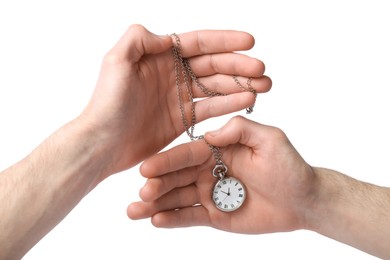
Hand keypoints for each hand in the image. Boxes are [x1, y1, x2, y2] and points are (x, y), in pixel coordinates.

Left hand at [78, 25, 271, 180]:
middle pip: (212, 64)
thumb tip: (169, 37)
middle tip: (262, 71)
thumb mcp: (117, 61)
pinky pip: (210, 108)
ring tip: (263, 87)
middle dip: (239, 66)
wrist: (103, 143)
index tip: (250, 42)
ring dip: (240, 85)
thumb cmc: (107, 104)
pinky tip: (247, 101)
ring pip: (216, 86)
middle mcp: (172, 73)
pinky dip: (229, 104)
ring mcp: (178, 96)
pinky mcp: (182, 118)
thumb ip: (141, 38)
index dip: (225, 41)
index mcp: (159, 56)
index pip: (198, 43)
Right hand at [128, 116, 314, 233]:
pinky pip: (190, 217)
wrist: (304, 199)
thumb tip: (210, 133)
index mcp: (217, 150)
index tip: (146, 168)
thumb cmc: (289, 166)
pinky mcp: (214, 215)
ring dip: (156, 204)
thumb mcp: (270, 139)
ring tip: (135, 211)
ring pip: (177, 198)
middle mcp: (208, 170)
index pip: (186, 154)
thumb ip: (239, 130)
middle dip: (157, 184)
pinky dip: (173, 219)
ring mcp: (210, 194)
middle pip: (177, 177)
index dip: (166, 162)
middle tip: (143, 192)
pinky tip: (156, 220)